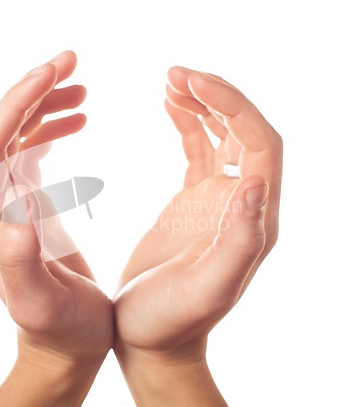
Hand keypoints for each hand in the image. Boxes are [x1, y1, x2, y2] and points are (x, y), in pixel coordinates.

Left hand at [0, 51, 112, 406]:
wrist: (64, 342)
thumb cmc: (58, 328)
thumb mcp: (38, 302)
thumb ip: (20, 259)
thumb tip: (19, 205)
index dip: (17, 102)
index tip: (52, 71)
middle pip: (1, 131)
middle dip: (32, 91)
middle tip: (70, 61)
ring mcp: (7, 204)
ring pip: (17, 137)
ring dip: (44, 106)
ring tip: (81, 88)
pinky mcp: (27, 206)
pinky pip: (31, 153)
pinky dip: (52, 129)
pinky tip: (76, 119)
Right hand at [114, 68, 281, 406]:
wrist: (147, 333)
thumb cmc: (171, 320)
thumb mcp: (206, 290)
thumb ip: (238, 241)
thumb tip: (255, 180)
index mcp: (254, 220)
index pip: (259, 143)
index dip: (232, 106)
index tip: (192, 83)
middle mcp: (243, 205)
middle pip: (244, 131)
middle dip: (216, 95)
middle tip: (177, 72)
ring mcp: (218, 201)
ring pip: (223, 136)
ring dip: (201, 103)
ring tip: (170, 81)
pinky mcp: (194, 201)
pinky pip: (200, 150)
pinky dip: (187, 123)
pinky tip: (170, 106)